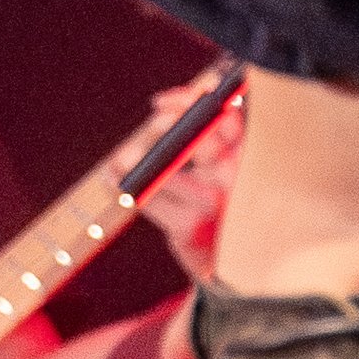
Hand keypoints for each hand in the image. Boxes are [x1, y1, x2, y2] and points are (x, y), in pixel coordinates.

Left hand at [136, 77, 243, 282]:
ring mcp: (213, 207)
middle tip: (148, 123)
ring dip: (139, 156)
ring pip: (170, 169)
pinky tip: (113, 177)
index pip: (227, 119)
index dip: (191, 104)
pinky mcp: (189, 230)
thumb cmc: (219, 207)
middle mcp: (235, 180)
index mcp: (244, 158)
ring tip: (123, 156)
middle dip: (167, 126)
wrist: (225, 266)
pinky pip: (150, 199)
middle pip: (201, 140)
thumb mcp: (222, 169)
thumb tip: (188, 93)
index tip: (159, 102)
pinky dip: (125, 184)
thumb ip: (211, 131)